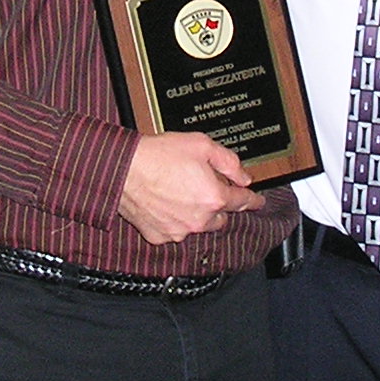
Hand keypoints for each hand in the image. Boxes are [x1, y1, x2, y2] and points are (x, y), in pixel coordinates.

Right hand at [117, 132, 262, 246]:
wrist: (122, 169)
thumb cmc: (159, 155)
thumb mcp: (201, 145)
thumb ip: (228, 162)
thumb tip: (243, 176)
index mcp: (214, 198)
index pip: (242, 202)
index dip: (252, 199)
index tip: (257, 200)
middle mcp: (199, 219)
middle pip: (220, 218)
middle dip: (217, 205)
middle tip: (203, 186)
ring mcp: (179, 230)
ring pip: (198, 226)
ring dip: (196, 214)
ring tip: (180, 192)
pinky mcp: (159, 236)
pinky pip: (174, 230)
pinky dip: (173, 220)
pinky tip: (164, 202)